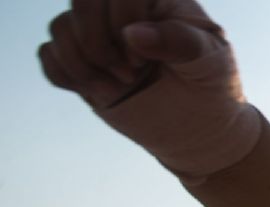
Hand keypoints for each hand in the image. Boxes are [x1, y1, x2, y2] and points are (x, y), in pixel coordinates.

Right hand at [38, 0, 259, 180]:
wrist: (201, 124)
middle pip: (82, 2)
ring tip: (120, 88)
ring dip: (84, 65)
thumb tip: (132, 34)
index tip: (146, 62)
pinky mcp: (85, 62)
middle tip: (131, 76)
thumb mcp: (210, 61)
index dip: (123, 23)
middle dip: (98, 43)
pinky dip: (67, 76)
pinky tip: (103, 93)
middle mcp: (122, 10)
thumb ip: (179, 41)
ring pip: (60, 28)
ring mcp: (100, 34)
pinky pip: (49, 56)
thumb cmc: (212, 84)